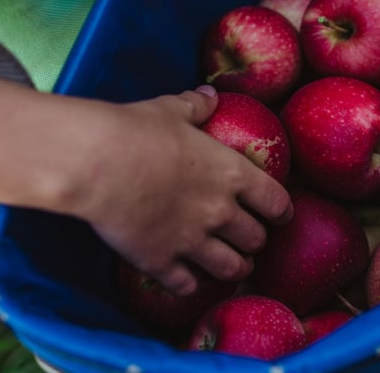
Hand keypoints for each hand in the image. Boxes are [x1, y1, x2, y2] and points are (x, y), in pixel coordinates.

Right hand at [69, 86, 292, 295]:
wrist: (97, 163)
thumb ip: (195, 107)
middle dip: (255, 241)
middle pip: (256, 239)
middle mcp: (220, 212)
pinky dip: (189, 285)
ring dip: (235, 269)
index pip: (275, 201)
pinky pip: (186, 285)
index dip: (281, 211)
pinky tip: (187, 281)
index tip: (280, 215)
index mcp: (231, 173)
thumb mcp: (171, 111)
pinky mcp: (161, 262)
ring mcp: (192, 241)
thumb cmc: (137, 130)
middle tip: (250, 240)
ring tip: (233, 268)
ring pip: (230, 268)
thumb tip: (209, 95)